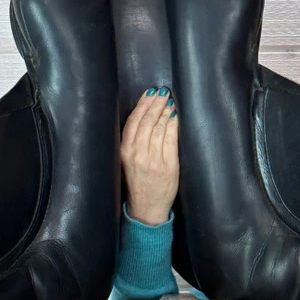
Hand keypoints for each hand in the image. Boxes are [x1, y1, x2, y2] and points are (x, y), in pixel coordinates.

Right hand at [121, 86, 179, 225]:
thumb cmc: (137, 183)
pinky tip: (175, 116)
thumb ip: (134, 141)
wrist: (146, 208)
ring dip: (165, 111)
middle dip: (155, 104)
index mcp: (125, 152)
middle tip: (162, 92)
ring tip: (169, 101)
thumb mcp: (128, 161)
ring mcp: (153, 160)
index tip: (149, 93)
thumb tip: (145, 116)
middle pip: (147, 121)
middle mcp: (137, 154)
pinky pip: (171, 139)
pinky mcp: (168, 165)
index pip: (133, 121)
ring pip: (159, 128)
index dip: (142, 105)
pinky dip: (173, 125)